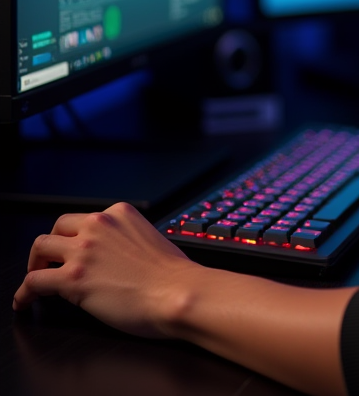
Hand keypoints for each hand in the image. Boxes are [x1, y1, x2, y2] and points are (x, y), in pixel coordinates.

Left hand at [13, 202, 201, 337]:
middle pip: (57, 227)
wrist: (177, 292)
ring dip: (34, 264)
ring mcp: (84, 250)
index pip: (84, 218)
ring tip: (34, 280)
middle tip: (49, 262)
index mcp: (121, 213)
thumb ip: (126, 239)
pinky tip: (25, 302)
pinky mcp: (72, 277)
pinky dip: (24, 293)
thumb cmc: (171, 274)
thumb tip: (113, 256)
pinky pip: (33, 281)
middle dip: (51, 246)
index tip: (71, 249)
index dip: (74, 236)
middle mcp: (100, 225)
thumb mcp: (150, 238)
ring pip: (39, 247)